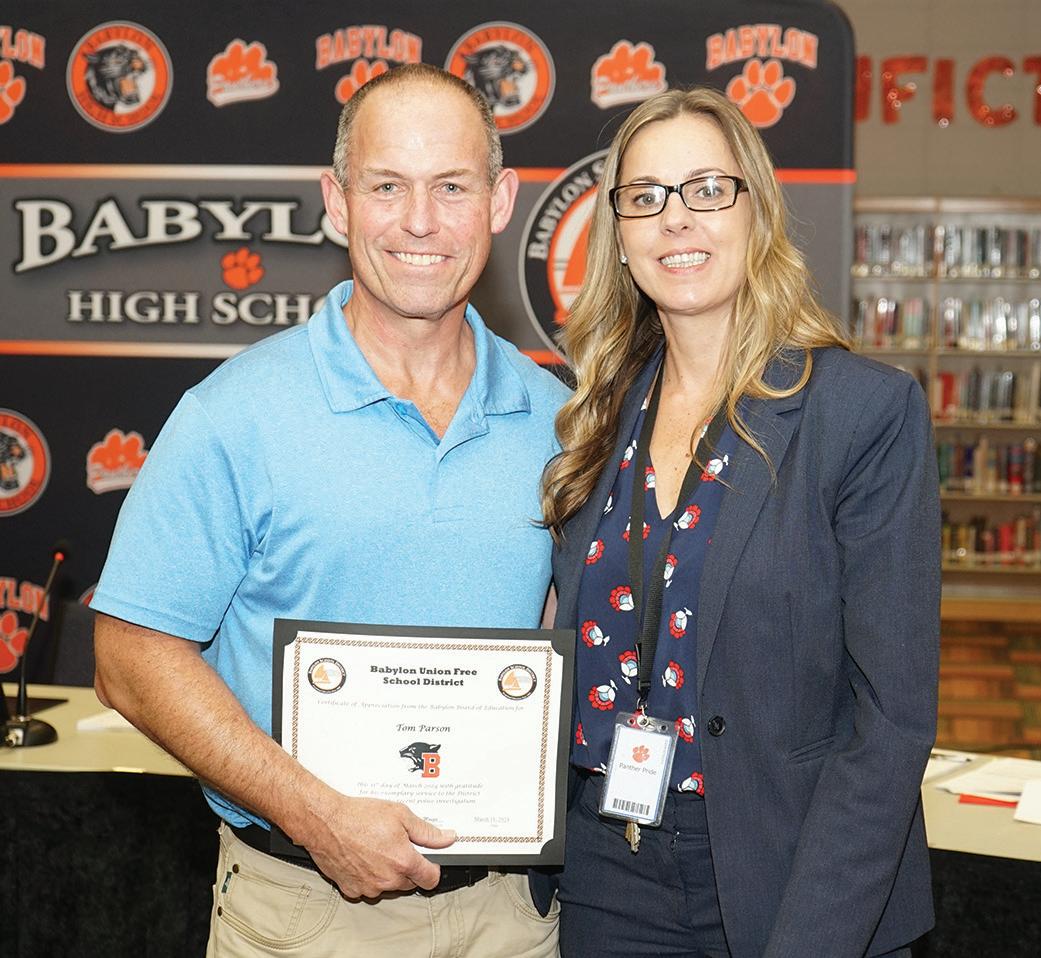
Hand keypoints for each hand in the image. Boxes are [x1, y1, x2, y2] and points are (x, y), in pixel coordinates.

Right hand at [302, 794, 456, 898]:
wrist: (326, 822)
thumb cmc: (359, 816)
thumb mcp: (400, 814)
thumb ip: (426, 831)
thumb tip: (447, 838)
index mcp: (403, 862)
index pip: (430, 879)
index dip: (433, 868)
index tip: (429, 860)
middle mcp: (387, 880)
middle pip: (410, 882)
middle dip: (408, 867)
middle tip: (397, 845)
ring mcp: (368, 888)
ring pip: (388, 886)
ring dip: (388, 873)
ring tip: (377, 849)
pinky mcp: (351, 889)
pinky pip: (367, 888)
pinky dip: (368, 877)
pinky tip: (363, 858)